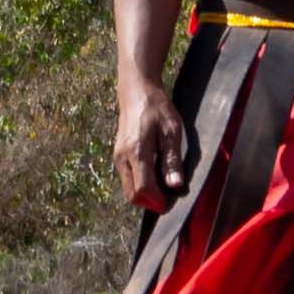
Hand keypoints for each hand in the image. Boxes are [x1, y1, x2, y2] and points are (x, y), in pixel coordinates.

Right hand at [115, 75, 190, 213]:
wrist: (136, 91)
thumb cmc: (156, 108)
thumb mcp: (171, 131)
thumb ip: (172, 160)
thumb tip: (175, 186)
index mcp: (136, 151)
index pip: (143, 188)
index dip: (158, 200)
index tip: (172, 201)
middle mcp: (122, 157)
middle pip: (132, 194)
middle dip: (150, 201)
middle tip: (169, 197)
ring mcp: (117, 157)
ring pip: (128, 189)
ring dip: (145, 194)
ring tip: (163, 185)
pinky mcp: (118, 155)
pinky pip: (127, 179)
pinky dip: (139, 184)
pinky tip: (155, 175)